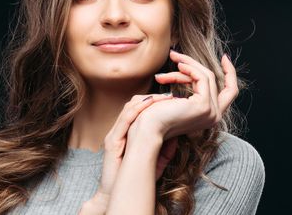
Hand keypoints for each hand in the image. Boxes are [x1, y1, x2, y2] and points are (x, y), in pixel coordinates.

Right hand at [81, 94, 170, 213]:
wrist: (116, 196)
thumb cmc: (134, 181)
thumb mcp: (155, 162)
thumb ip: (165, 149)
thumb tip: (179, 135)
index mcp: (126, 134)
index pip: (139, 111)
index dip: (154, 104)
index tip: (172, 100)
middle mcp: (118, 132)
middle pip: (133, 105)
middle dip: (151, 98)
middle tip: (169, 95)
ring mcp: (114, 136)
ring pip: (128, 109)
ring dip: (146, 101)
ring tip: (162, 97)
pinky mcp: (112, 142)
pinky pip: (124, 120)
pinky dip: (137, 110)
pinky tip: (149, 105)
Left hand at [129, 50, 238, 143]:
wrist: (148, 127)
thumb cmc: (155, 115)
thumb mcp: (176, 99)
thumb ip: (189, 87)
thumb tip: (187, 67)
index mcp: (209, 116)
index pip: (229, 92)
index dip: (230, 73)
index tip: (224, 57)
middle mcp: (215, 116)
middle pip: (214, 79)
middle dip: (195, 63)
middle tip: (174, 54)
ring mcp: (211, 112)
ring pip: (206, 76)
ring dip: (185, 65)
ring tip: (169, 63)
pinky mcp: (204, 105)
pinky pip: (201, 78)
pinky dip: (189, 68)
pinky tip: (177, 66)